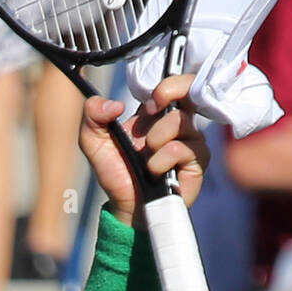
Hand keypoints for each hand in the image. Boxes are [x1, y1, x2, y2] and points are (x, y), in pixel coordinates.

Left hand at [80, 74, 209, 223]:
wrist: (126, 206)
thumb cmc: (116, 173)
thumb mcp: (93, 142)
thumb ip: (93, 115)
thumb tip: (114, 104)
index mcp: (156, 113)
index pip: (176, 83)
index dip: (168, 84)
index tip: (151, 100)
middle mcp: (179, 122)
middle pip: (189, 90)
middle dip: (168, 94)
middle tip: (150, 112)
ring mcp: (191, 140)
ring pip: (178, 121)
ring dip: (154, 140)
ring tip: (146, 159)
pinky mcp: (198, 160)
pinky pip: (178, 149)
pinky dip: (159, 162)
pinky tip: (155, 173)